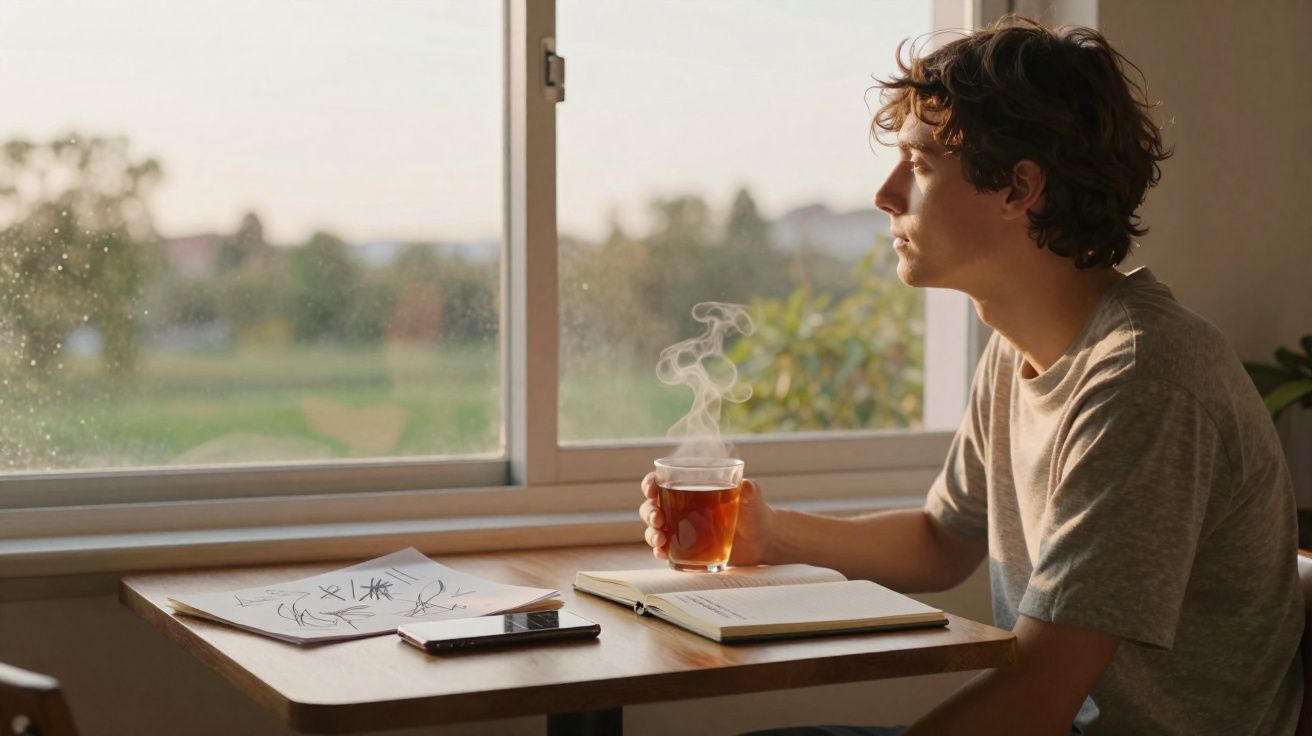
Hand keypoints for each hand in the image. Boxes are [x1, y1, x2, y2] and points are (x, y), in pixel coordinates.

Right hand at [638, 473, 775, 565]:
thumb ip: (750, 491)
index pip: (662, 480)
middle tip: (659, 519)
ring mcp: (682, 528)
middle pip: (652, 506)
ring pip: (655, 528)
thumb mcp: (753, 499)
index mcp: (691, 487)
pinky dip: (660, 551)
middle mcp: (681, 507)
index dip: (650, 483)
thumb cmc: (754, 512)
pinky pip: (666, 549)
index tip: (652, 490)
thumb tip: (747, 485)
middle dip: (649, 512)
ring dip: (651, 533)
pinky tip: (663, 553)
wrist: (761, 540)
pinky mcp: (686, 547)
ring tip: (660, 540)